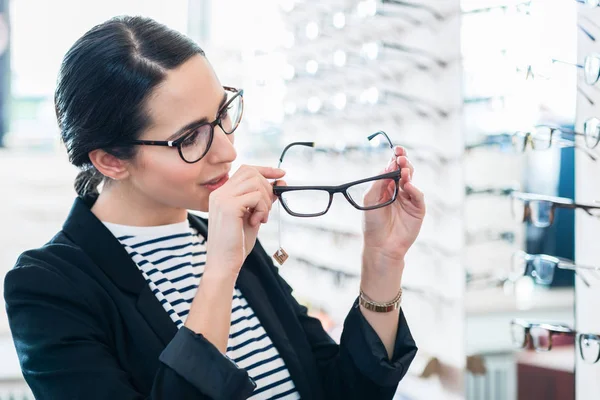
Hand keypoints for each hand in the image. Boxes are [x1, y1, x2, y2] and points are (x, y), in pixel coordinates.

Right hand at [206, 165, 284, 274]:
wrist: (223, 262)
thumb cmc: (237, 243)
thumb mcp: (253, 216)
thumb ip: (263, 200)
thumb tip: (279, 183)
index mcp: (222, 193)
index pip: (245, 170)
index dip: (265, 170)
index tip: (281, 174)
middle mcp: (219, 193)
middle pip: (251, 173)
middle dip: (267, 188)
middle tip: (266, 210)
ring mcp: (222, 198)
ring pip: (255, 183)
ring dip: (265, 201)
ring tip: (261, 218)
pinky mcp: (229, 207)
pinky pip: (255, 196)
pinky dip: (263, 209)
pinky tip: (257, 222)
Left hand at [362, 146, 425, 263]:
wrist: (380, 245)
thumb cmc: (372, 223)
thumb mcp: (370, 198)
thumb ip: (379, 182)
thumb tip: (390, 164)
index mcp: (386, 187)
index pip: (392, 169)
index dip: (395, 158)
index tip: (397, 149)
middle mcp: (399, 191)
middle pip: (405, 171)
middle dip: (404, 162)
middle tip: (401, 157)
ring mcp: (409, 200)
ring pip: (412, 181)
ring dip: (408, 173)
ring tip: (403, 170)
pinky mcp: (417, 210)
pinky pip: (418, 196)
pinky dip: (414, 189)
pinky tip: (407, 185)